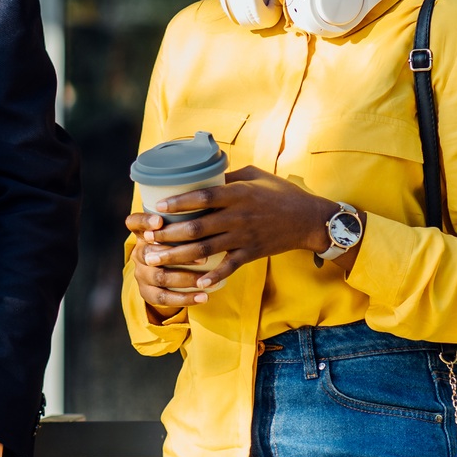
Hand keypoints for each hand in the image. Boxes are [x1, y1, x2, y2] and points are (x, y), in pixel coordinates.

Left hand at [125, 165, 345, 301]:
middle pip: (197, 227)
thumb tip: (202, 173)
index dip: (178, 202)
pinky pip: (229, 267)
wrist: (309, 219)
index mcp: (238, 193)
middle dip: (169, 235)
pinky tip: (195, 282)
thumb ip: (228, 176)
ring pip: (206, 249)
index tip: (157, 206)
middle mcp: (239, 216)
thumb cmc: (281, 192)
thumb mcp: (255, 175)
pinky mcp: (252, 253)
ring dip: (178, 257)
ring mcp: (245, 237)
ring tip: (156, 261)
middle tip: (146, 240)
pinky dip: (213, 276)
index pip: (203, 197)